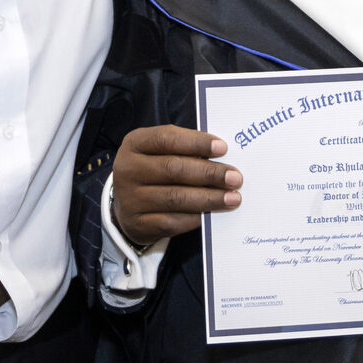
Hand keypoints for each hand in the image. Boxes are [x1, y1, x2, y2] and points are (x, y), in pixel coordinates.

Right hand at [112, 125, 241, 245]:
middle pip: (173, 169)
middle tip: (235, 178)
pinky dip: (196, 218)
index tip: (223, 148)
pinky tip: (212, 214)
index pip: (166, 138)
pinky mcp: (137, 224)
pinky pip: (172, 222)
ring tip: (233, 198)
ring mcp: (130, 199)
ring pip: (175, 198)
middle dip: (209, 173)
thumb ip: (185, 149)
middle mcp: (128, 169)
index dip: (196, 142)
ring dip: (208, 198)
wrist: (128, 205)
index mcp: (135, 143)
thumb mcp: (161, 152)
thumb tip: (222, 155)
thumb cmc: (155, 170)